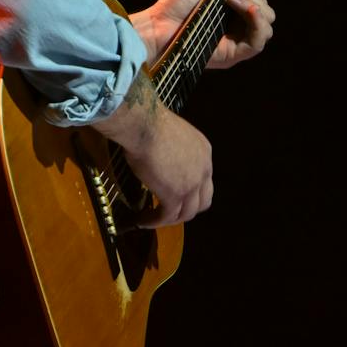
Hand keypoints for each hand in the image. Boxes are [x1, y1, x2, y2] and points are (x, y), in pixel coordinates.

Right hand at [92, 74, 212, 225]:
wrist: (145, 125)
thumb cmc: (151, 124)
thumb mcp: (171, 136)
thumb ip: (173, 150)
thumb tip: (160, 158)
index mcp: (204, 152)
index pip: (204, 180)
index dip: (191, 190)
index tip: (173, 192)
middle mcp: (204, 169)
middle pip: (202, 201)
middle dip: (187, 209)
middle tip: (168, 211)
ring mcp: (192, 184)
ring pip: (186, 213)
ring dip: (170, 219)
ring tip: (152, 219)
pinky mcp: (175, 195)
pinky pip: (167, 216)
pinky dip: (154, 222)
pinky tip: (143, 221)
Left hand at [130, 0, 275, 68]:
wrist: (157, 28)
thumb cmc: (171, 8)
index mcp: (231, 12)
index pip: (257, 0)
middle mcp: (237, 28)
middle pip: (267, 13)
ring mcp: (236, 42)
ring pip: (266, 28)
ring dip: (256, 8)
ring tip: (232, 1)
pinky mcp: (232, 55)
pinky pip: (257, 43)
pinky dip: (257, 24)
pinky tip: (248, 10)